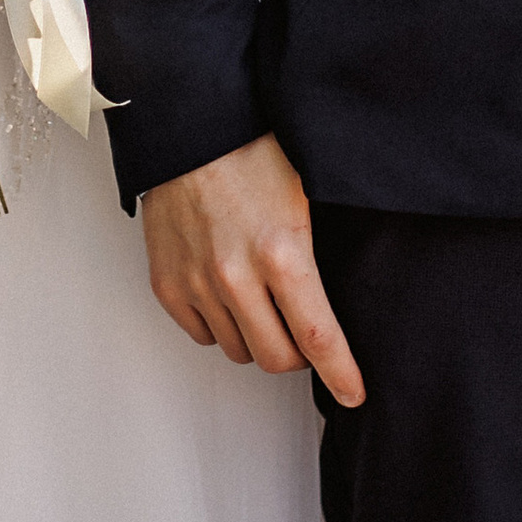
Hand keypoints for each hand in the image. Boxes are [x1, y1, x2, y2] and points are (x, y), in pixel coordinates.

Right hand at [140, 134, 364, 408]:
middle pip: (277, 358)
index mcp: (282, 252)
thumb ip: (319, 252)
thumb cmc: (251, 150)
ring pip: (239, 351)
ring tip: (264, 302)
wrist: (188, 127)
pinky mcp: (167, 284)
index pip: (318, 337)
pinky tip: (230, 294)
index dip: (341, 374)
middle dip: (299, 356)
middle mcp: (236, 276)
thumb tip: (342, 300)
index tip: (354, 394)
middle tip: (305, 332)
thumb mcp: (306, 195)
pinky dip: (220, 325)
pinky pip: (202, 335)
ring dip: (258, 338)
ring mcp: (197, 283)